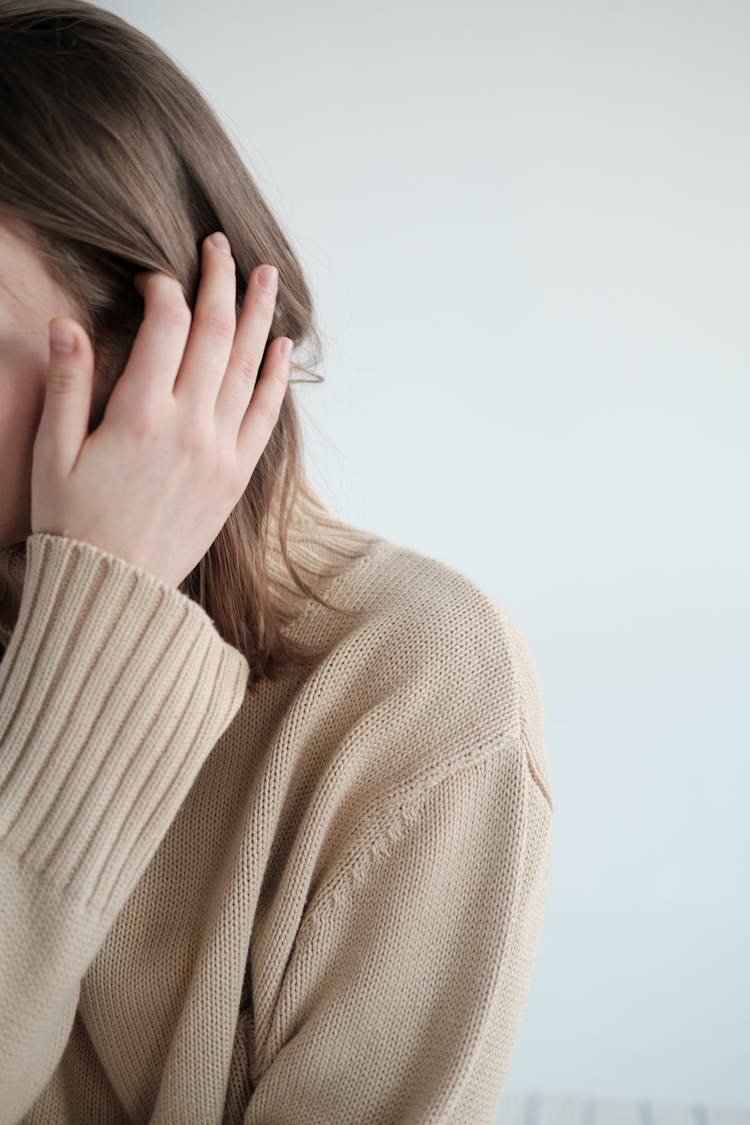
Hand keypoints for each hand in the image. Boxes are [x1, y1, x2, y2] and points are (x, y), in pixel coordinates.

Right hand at [32, 232, 290, 588]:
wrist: (117, 591)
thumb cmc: (74, 525)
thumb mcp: (52, 455)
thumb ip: (66, 386)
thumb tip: (67, 323)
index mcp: (140, 415)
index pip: (166, 327)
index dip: (164, 289)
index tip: (154, 276)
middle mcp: (190, 426)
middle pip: (214, 335)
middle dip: (219, 283)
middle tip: (222, 245)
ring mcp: (220, 451)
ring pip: (247, 367)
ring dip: (258, 316)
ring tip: (266, 275)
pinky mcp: (236, 475)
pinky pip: (264, 416)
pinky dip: (275, 377)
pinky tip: (280, 347)